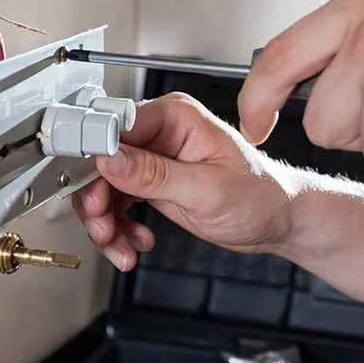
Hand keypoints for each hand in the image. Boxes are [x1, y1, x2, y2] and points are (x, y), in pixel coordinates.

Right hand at [73, 93, 293, 270]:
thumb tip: (110, 157)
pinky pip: (115, 204)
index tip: (88, 187)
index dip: (96, 156)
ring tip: (120, 246)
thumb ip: (154, 174)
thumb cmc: (259, 195)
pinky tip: (134, 244)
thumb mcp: (206, 189)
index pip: (117, 126)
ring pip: (103, 187)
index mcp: (175, 116)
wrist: (275, 220)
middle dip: (98, 200)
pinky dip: (118, 229)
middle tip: (104, 227)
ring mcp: (152, 159)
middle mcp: (159, 132)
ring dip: (105, 222)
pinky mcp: (149, 183)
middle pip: (102, 160)